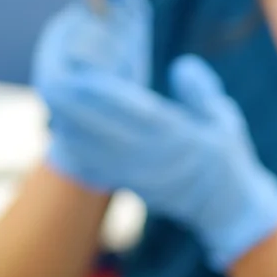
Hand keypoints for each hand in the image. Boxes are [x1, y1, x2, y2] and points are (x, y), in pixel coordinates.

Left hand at [37, 54, 276, 272]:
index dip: (109, 96)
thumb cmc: (227, 158)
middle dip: (79, 107)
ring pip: (98, 149)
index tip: (85, 77)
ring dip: (71, 125)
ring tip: (50, 100)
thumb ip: (202, 93)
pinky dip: (77, 149)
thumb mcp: (225, 120)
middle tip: (54, 82)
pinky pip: (98, 167)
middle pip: (109, 130)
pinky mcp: (130, 184)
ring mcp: (140, 175)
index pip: (139, 114)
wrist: (226, 209)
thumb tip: (181, 66)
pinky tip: (59, 130)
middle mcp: (155, 158)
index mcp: (180, 138)